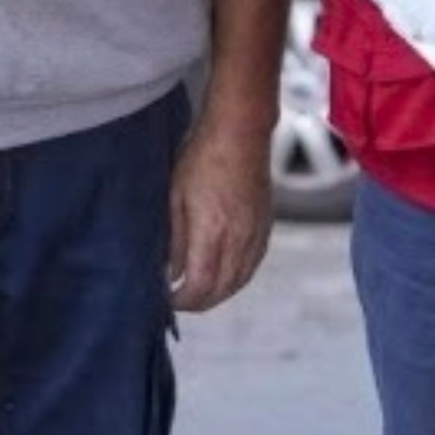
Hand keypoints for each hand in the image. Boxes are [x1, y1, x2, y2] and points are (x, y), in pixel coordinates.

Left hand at [166, 110, 272, 312]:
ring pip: (240, 281)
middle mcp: (238, 239)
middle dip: (200, 302)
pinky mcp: (266, 226)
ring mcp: (256, 234)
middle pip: (222, 290)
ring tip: (200, 291)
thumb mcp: (175, 197)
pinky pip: (253, 265)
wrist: (240, 133)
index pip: (201, 286)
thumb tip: (172, 272)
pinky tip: (224, 274)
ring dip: (219, 293)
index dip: (184, 301)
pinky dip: (237, 277)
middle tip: (181, 300)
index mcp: (212, 231)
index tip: (168, 299)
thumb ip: (175, 239)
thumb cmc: (202, 158)